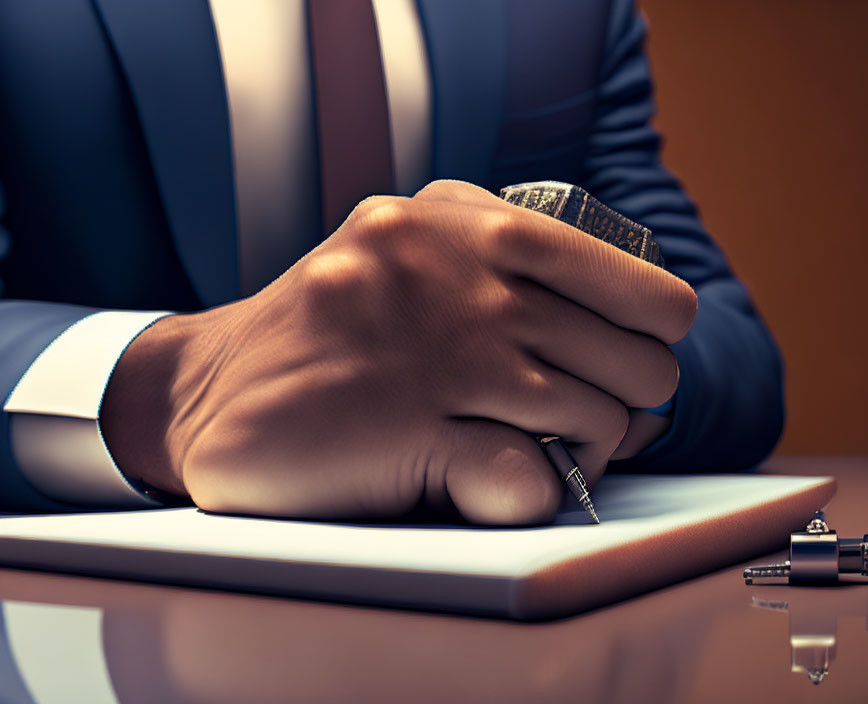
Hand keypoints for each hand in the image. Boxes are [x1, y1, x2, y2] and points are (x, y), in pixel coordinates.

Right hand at [101, 181, 695, 523]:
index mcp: (462, 220)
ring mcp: (430, 352)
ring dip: (580, 452)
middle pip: (632, 361)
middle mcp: (450, 273)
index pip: (630, 280)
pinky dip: (530, 493)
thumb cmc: (338, 331)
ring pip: (595, 419)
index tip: (629, 359)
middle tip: (578, 419)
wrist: (210, 389)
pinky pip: (530, 480)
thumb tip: (642, 331)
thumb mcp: (415, 253)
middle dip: (624, 403)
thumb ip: (511, 265)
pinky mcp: (400, 430)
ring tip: (529, 448)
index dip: (652, 332)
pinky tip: (483, 481)